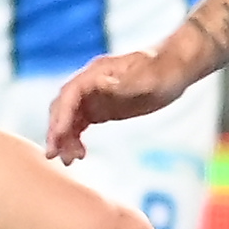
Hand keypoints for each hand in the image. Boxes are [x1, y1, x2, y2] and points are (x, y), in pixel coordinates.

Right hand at [47, 44, 190, 163]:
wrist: (175, 67)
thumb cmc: (164, 70)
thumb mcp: (148, 78)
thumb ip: (124, 82)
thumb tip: (99, 84)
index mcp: (97, 73)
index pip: (70, 94)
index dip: (62, 115)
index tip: (58, 136)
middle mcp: (90, 84)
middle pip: (63, 107)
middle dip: (56, 130)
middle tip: (53, 155)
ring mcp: (94, 96)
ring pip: (69, 118)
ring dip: (64, 138)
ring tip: (68, 161)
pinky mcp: (101, 107)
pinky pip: (79, 124)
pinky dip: (74, 138)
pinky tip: (79, 154)